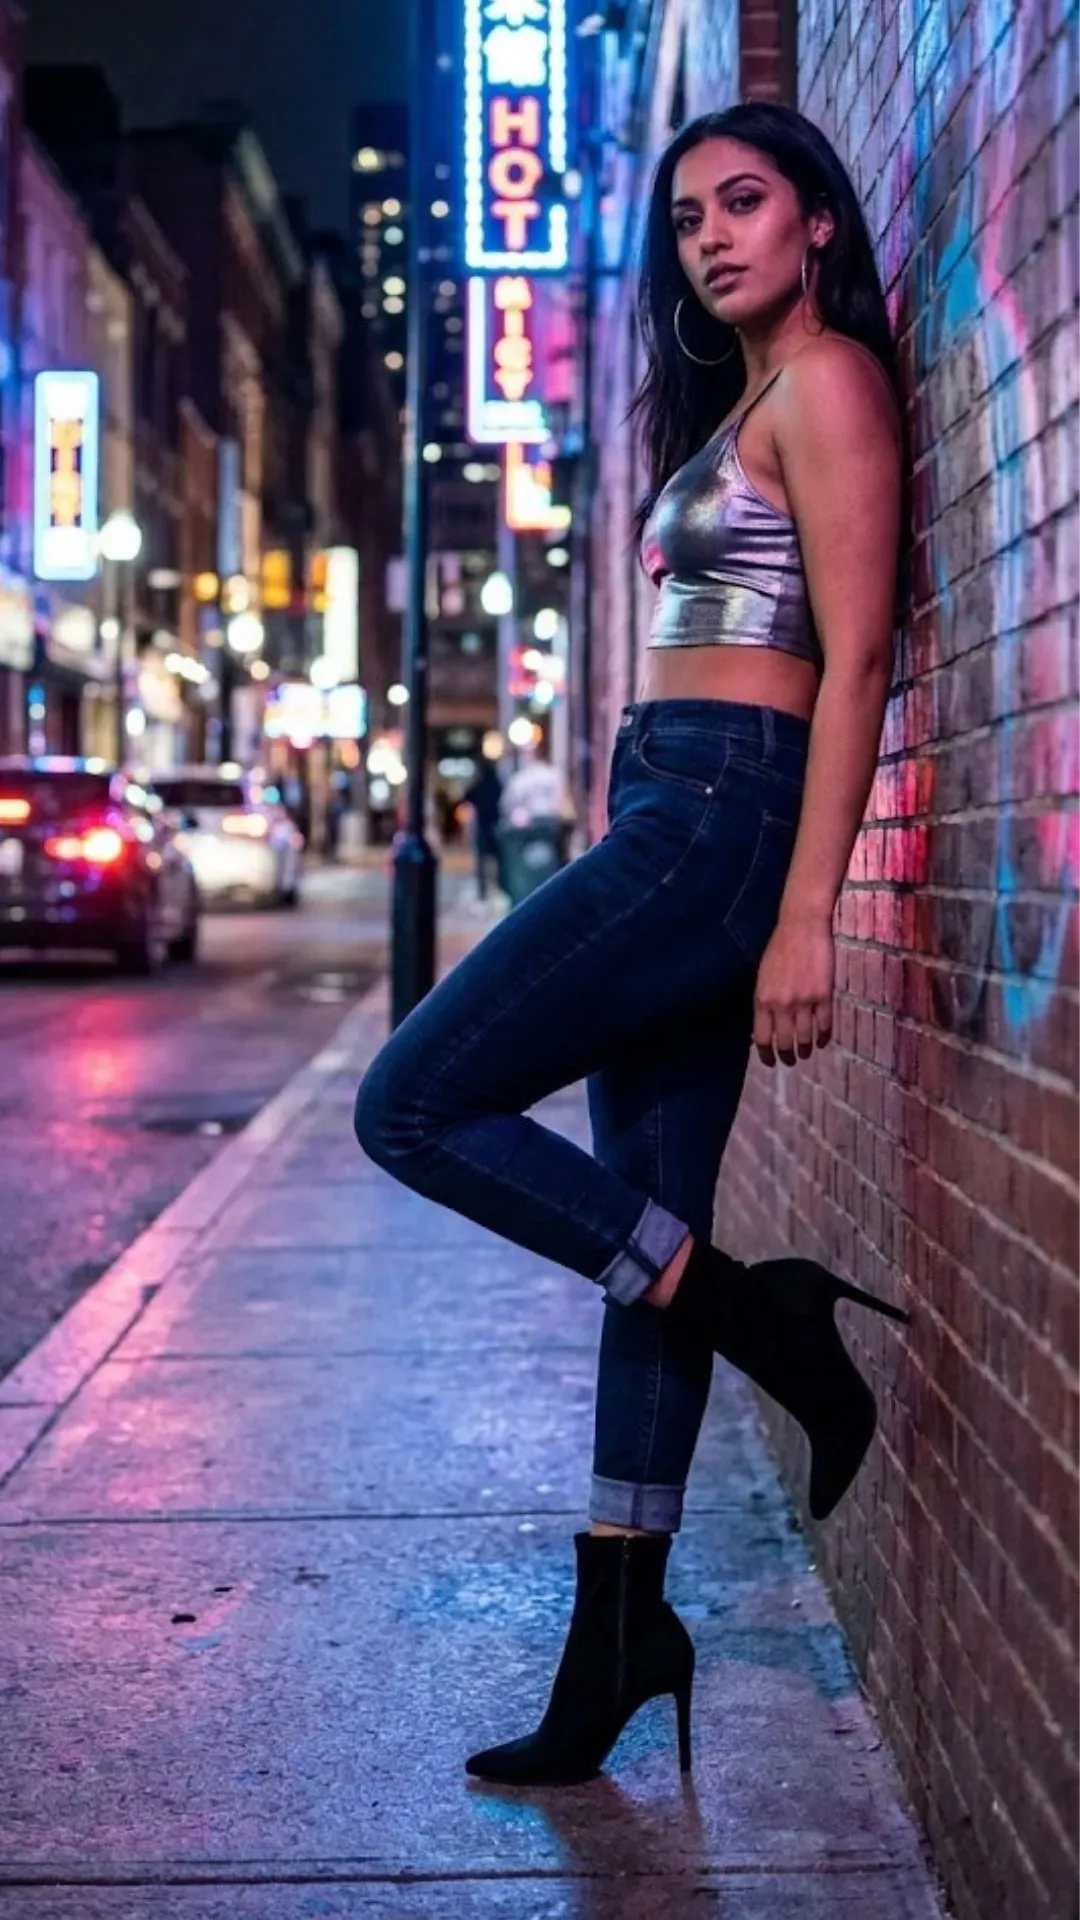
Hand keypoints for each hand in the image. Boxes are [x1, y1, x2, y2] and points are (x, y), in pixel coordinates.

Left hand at [753, 915, 834, 1067]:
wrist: (802, 926)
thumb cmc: (780, 948)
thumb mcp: (763, 976)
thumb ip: (764, 1002)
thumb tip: (765, 1027)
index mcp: (762, 1000)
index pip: (762, 1038)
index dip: (766, 1055)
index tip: (770, 1062)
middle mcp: (781, 1005)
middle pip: (784, 1043)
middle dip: (787, 1057)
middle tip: (790, 1061)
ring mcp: (804, 1001)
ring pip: (805, 1038)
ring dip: (805, 1050)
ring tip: (806, 1053)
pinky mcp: (823, 995)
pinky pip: (824, 1025)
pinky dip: (823, 1037)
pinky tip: (822, 1041)